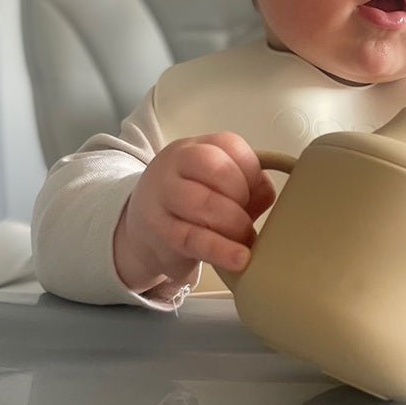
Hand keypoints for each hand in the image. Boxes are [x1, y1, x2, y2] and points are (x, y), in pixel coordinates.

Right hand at [113, 132, 275, 293]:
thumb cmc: (189, 203)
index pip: (229, 145)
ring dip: (234, 224)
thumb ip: (248, 184)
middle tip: (247, 218)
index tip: (255, 193)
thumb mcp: (215, 185)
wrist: (139, 230)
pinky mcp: (159, 232)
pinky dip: (221, 250)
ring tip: (244, 240)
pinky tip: (239, 259)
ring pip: (203, 203)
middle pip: (215, 168)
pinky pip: (193, 238)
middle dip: (241, 195)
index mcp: (194, 147)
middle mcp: (174, 165)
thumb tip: (266, 195)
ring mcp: (162, 197)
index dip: (251, 170)